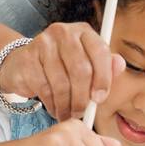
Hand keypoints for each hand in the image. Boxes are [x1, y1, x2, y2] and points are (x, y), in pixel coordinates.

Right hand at [0, 22, 125, 120]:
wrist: (24, 63)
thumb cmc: (62, 65)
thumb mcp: (87, 64)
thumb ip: (105, 66)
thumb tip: (120, 64)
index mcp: (83, 31)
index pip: (100, 51)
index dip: (103, 78)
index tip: (100, 98)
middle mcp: (63, 32)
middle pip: (81, 70)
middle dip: (82, 97)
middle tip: (82, 113)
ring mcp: (43, 43)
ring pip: (61, 82)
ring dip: (66, 105)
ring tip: (68, 114)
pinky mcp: (27, 58)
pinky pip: (44, 88)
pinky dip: (51, 103)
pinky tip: (54, 108)